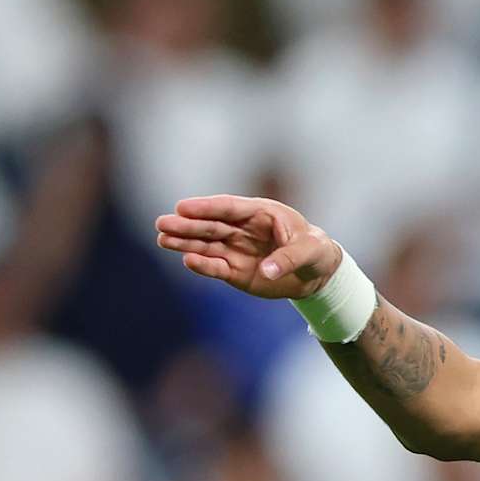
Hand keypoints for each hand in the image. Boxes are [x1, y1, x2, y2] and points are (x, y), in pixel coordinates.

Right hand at [154, 194, 340, 299]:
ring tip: (163, 240)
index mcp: (260, 213)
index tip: (182, 207)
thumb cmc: (314, 251)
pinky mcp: (235, 271)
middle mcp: (243, 229)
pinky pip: (216, 267)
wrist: (317, 272)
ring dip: (185, 243)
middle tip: (162, 224)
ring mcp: (236, 249)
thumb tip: (266, 271)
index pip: (228, 207)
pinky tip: (187, 260)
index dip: (205, 207)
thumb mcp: (310, 251)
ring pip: (206, 245)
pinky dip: (202, 265)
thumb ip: (288, 258)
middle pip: (210, 225)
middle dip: (186, 225)